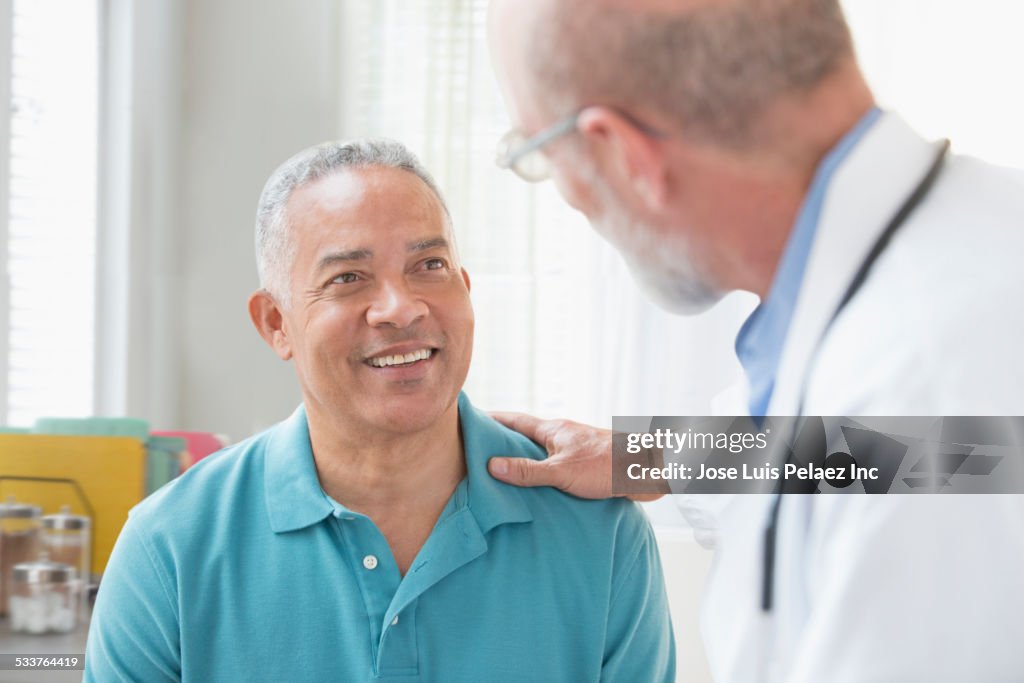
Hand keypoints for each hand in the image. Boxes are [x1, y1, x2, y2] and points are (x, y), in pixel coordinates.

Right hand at [487, 412, 666, 501]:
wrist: (649, 470)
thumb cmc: (608, 466)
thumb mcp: (562, 471)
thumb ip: (528, 471)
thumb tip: (492, 465)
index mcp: (554, 430)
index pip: (515, 421)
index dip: (493, 419)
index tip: (471, 417)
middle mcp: (563, 436)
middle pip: (527, 436)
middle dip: (505, 442)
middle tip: (479, 449)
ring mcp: (576, 450)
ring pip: (544, 453)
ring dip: (526, 460)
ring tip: (504, 475)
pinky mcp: (589, 466)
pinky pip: (558, 468)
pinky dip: (545, 475)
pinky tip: (540, 491)